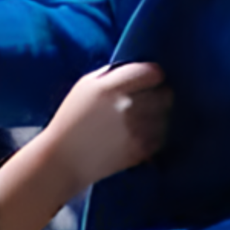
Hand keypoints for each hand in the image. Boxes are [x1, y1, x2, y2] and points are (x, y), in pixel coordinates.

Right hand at [38, 61, 170, 186]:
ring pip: (166, 115)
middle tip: (143, 104)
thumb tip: (142, 68)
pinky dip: (153, 136)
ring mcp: (135, 129)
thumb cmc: (71, 121)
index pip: (154, 72)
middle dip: (157, 96)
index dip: (153, 76)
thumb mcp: (85, 87)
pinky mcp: (140, 149)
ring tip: (137, 123)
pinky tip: (135, 137)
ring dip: (157, 117)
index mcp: (110, 87)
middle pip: (165, 93)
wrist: (63, 161)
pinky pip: (161, 136)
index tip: (147, 82)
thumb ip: (113, 74)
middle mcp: (126, 106)